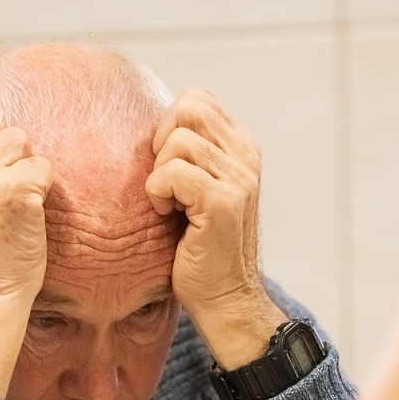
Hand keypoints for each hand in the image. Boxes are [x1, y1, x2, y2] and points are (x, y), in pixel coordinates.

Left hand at [147, 90, 285, 369]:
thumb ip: (190, 155)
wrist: (225, 299)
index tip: (166, 165)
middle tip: (163, 183)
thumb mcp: (199, 191)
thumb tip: (151, 126)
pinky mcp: (223, 203)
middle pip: (188, 109)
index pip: (197, 100)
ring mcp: (239, 179)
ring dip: (159, 173)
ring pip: (178, 140)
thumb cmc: (201, 249)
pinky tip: (167, 216)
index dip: (169, 125)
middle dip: (162, 142)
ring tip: (168, 205)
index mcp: (243, 148)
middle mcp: (247, 157)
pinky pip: (172, 173)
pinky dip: (158, 193)